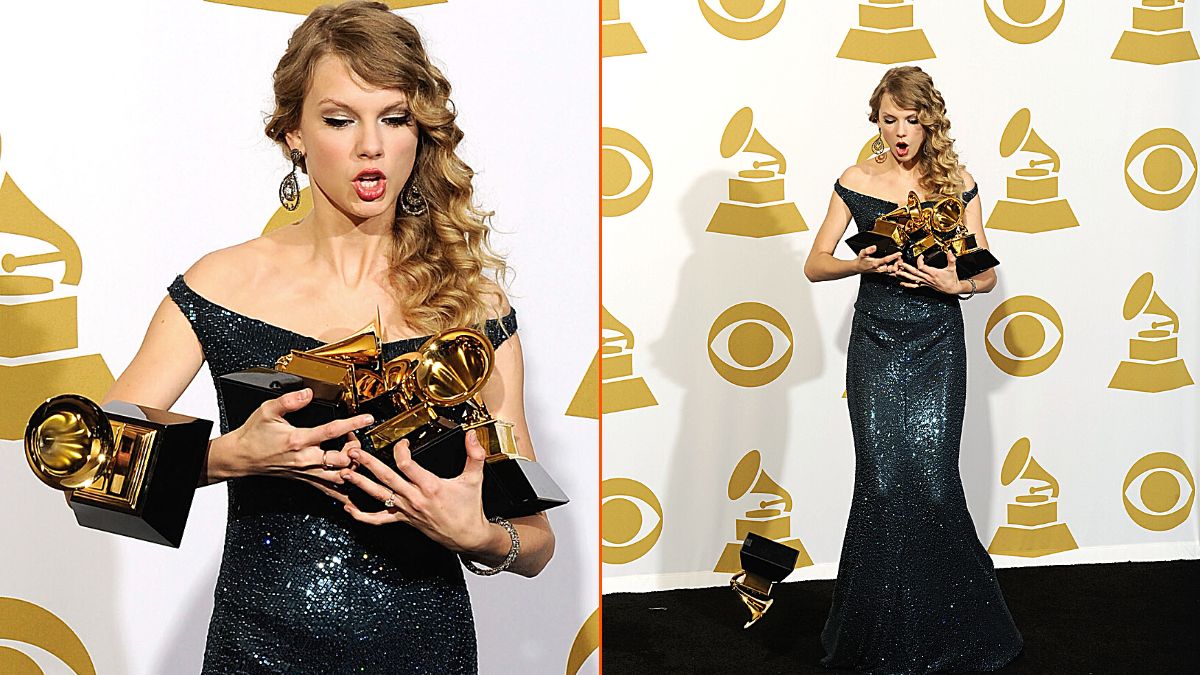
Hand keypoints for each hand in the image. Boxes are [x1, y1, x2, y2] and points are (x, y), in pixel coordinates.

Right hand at [221, 388, 373, 484]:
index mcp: (298, 440)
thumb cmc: (254, 434)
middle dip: (355, 448)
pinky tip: (353, 483)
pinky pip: (328, 490)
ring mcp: (306, 472)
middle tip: (353, 437)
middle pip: (342, 460)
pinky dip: (343, 490)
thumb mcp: (268, 410)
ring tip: (352, 454)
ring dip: (352, 467)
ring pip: (339, 478)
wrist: (241, 457)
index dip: (353, 424)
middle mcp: (305, 459)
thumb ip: (289, 400)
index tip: (367, 418)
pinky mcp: (305, 479)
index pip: (332, 431)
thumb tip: (307, 393)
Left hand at [339, 430, 494, 554]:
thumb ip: (475, 455)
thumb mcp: (474, 479)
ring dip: (360, 484)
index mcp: (430, 486)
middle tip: (353, 453)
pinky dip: (362, 515)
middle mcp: (415, 498)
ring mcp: (406, 510)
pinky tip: (349, 508)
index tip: (401, 442)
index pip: (407, 465)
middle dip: (368, 464)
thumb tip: (473, 435)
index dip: (401, 450)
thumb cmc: (469, 509)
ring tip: (344, 473)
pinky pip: (379, 519)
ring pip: (379, 496)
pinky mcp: (404, 520)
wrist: (468, 537)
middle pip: (386, 478)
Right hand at [853, 245, 901, 275]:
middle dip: (898, 263)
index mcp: (875, 263)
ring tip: (900, 262)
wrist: (858, 267)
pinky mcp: (882, 273)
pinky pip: (890, 274)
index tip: (899, 253)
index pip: (886, 260)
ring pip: (892, 272)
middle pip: (891, 268)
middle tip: (900, 258)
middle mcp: (879, 269)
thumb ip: (868, 250)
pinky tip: (898, 268)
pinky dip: (896, 271)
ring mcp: (881, 272)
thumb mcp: (862, 253)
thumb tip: (874, 247)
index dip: (893, 256)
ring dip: (898, 268)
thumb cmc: (861, 260)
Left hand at [895, 251, 961, 293]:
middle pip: (915, 272)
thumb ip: (951, 260)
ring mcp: (925, 282)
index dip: (919, 261)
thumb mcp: (952, 268)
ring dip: (904, 275)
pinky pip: (915, 285)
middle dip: (907, 268)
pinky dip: (908, 284)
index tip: (920, 256)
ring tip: (897, 272)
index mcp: (933, 273)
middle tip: (900, 264)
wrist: (951, 289)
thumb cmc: (951, 279)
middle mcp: (928, 278)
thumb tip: (950, 252)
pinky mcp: (925, 285)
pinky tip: (902, 283)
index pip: (922, 267)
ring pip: (913, 279)